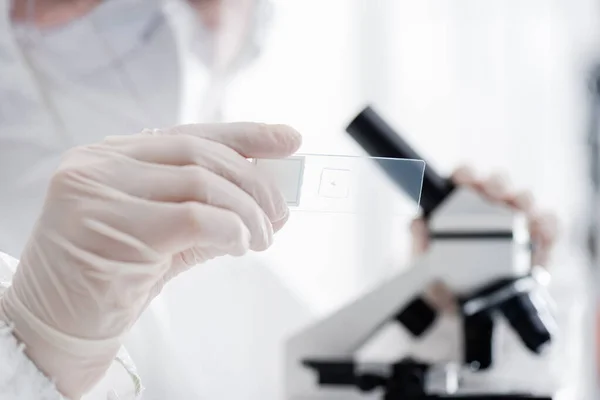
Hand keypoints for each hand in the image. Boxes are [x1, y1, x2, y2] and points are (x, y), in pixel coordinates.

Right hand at [0, 122, 300, 397]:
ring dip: (247, 212)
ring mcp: (99, 189)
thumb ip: (210, 213)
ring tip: (261, 238)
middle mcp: (101, 163)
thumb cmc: (109, 281)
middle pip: (201, 155)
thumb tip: (268, 203)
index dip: (246, 135)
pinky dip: (230, 229)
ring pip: (201, 182)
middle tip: (277, 214)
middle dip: (253, 184)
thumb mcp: (166, 238)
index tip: (287, 139)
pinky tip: (240, 245)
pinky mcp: (109, 224)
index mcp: (112, 156)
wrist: (54, 329)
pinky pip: (193, 216)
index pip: (191, 135)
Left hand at [412, 166, 558, 312]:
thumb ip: (419, 242)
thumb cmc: (439, 279)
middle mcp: (488, 209)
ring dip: (522, 200)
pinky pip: (547, 227)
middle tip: (492, 191)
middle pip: (497, 183)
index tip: (463, 179)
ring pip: (524, 200)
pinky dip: (546, 224)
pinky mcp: (537, 244)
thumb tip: (417, 223)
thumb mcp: (422, 263)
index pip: (463, 179)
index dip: (465, 174)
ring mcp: (515, 224)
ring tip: (518, 208)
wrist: (459, 311)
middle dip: (496, 182)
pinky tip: (538, 229)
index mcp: (459, 206)